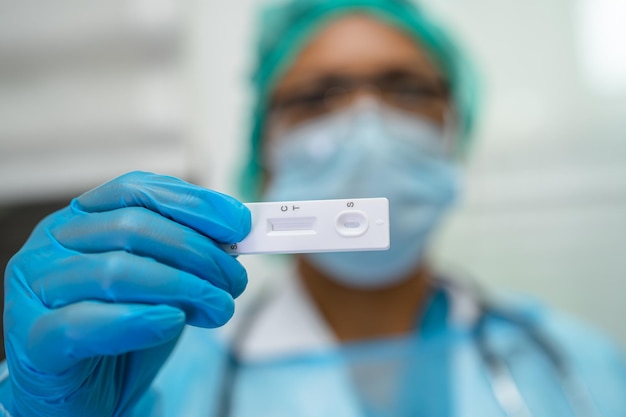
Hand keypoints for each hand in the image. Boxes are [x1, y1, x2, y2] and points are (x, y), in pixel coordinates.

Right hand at [3, 171, 250, 416]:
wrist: (84, 392)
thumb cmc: (122, 328)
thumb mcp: (161, 280)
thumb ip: (187, 254)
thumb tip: (235, 237)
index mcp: (83, 218)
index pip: (137, 191)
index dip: (193, 204)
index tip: (238, 224)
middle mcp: (53, 243)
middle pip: (133, 228)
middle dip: (198, 252)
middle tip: (234, 280)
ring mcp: (36, 288)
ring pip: (116, 271)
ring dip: (183, 287)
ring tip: (217, 307)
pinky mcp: (35, 339)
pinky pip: (85, 323)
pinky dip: (138, 320)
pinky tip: (172, 321)